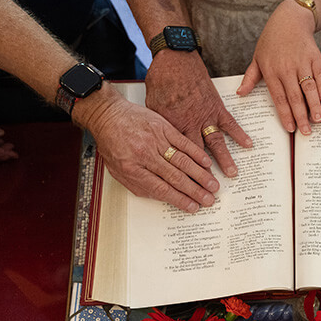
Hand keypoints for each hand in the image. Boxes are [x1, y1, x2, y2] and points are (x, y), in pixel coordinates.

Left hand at [75, 84, 218, 212]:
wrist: (107, 114)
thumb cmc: (111, 141)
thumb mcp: (117, 169)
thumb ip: (138, 185)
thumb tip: (160, 196)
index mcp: (132, 168)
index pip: (161, 188)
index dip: (179, 199)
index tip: (192, 206)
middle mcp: (145, 155)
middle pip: (176, 177)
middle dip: (195, 191)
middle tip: (208, 199)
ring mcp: (156, 140)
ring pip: (183, 161)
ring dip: (200, 175)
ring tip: (212, 185)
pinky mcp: (163, 127)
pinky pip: (184, 143)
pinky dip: (197, 154)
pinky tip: (206, 162)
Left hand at [145, 50, 251, 176]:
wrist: (174, 58)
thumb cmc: (160, 80)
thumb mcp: (152, 107)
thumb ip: (160, 128)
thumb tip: (161, 143)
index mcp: (173, 127)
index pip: (180, 157)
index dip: (185, 173)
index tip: (190, 187)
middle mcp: (191, 124)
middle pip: (199, 155)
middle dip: (206, 174)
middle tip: (213, 190)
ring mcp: (206, 115)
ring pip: (216, 143)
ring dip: (225, 159)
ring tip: (233, 174)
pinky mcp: (216, 106)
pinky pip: (230, 123)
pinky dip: (239, 134)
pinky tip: (248, 145)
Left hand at [236, 1, 320, 134]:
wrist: (290, 20)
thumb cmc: (271, 41)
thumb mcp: (257, 58)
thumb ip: (250, 78)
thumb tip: (240, 94)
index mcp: (271, 72)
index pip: (279, 98)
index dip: (285, 115)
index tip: (290, 129)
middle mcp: (286, 68)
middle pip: (294, 97)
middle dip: (301, 116)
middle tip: (306, 132)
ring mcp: (302, 62)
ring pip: (308, 87)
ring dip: (314, 105)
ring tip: (318, 120)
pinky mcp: (314, 57)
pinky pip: (320, 75)